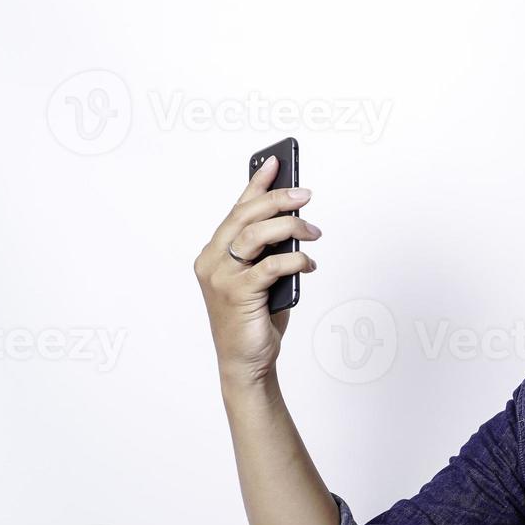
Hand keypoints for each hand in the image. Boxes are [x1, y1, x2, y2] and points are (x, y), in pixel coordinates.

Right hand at [193, 155, 319, 383]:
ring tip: (313, 231)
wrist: (245, 362)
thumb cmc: (254, 319)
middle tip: (305, 195)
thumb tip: (295, 225)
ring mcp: (222, 277)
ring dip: (290, 227)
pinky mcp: (238, 294)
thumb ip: (269, 252)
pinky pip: (270, 266)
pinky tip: (308, 263)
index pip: (236, 209)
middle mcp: (212, 261)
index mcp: (214, 253)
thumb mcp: (262, 278)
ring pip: (256, 235)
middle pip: (245, 216)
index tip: (275, 162)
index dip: (256, 183)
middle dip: (278, 199)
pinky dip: (295, 260)